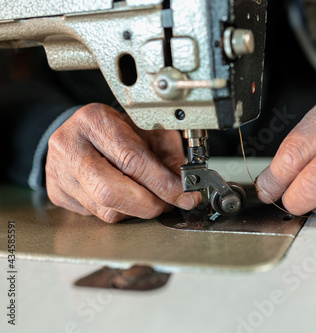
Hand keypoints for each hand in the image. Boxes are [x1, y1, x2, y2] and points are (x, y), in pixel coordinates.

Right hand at [46, 103, 199, 222]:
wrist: (79, 131)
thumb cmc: (117, 128)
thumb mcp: (148, 130)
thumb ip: (168, 154)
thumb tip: (185, 185)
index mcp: (94, 121)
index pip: (131, 159)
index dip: (161, 182)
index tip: (183, 194)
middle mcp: (70, 146)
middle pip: (111, 192)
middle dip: (148, 204)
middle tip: (168, 204)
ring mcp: (58, 172)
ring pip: (105, 209)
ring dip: (137, 210)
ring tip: (150, 197)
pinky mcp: (57, 193)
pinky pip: (96, 215)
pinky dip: (120, 212)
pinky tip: (127, 197)